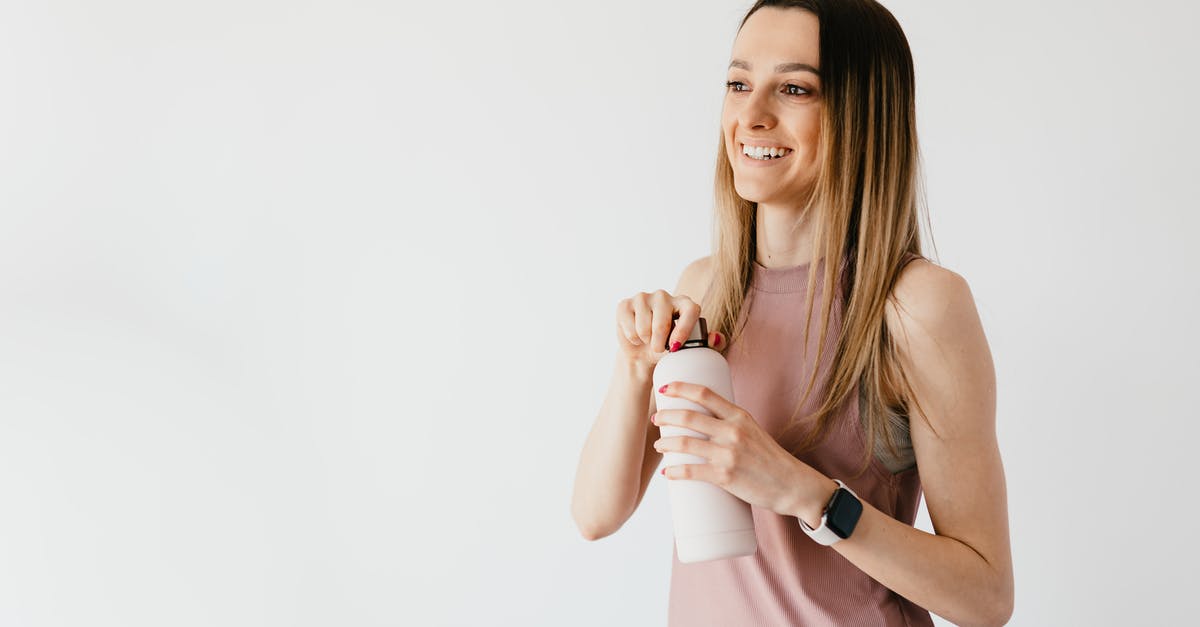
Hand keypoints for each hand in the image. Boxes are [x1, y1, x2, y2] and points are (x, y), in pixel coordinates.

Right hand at [614, 290, 723, 370]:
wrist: (643, 352)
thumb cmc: (669, 349)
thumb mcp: (691, 349)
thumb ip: (709, 344)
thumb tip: (714, 338)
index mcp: (685, 303)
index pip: (690, 309)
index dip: (684, 328)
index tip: (676, 346)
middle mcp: (664, 296)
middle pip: (662, 320)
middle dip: (659, 342)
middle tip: (659, 349)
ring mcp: (643, 297)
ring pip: (643, 324)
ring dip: (645, 340)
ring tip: (648, 340)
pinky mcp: (625, 304)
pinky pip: (627, 323)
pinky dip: (631, 336)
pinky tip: (635, 335)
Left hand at [652, 380, 833, 518]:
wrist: (792, 485)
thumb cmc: (770, 459)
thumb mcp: (753, 430)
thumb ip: (729, 423)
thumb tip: (702, 421)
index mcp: (739, 416)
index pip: (705, 393)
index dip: (681, 388)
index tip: (665, 389)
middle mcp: (732, 431)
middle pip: (688, 417)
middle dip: (665, 417)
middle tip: (656, 420)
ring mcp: (728, 454)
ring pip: (684, 443)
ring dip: (664, 444)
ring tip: (659, 446)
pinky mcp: (725, 476)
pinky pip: (690, 471)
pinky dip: (674, 471)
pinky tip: (667, 472)